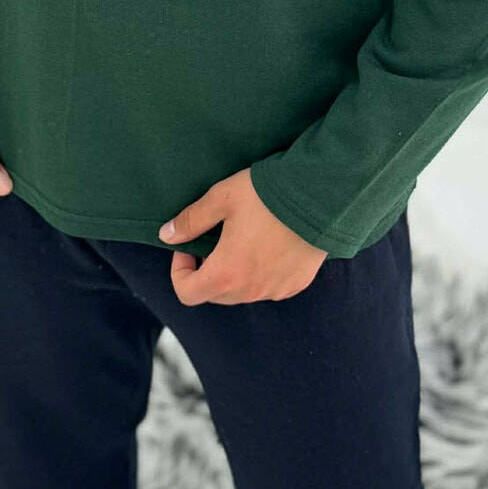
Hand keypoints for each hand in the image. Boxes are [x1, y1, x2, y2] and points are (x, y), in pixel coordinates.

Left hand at [158, 167, 326, 305]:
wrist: (320, 195)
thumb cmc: (267, 194)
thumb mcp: (221, 198)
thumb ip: (191, 221)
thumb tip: (167, 235)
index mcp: (226, 273)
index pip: (187, 293)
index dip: (179, 271)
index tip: (188, 246)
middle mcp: (251, 290)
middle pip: (215, 294)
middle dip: (206, 272)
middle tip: (214, 240)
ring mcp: (276, 289)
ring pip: (243, 292)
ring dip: (235, 274)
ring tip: (243, 239)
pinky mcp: (297, 283)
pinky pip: (269, 287)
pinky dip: (261, 273)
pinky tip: (268, 245)